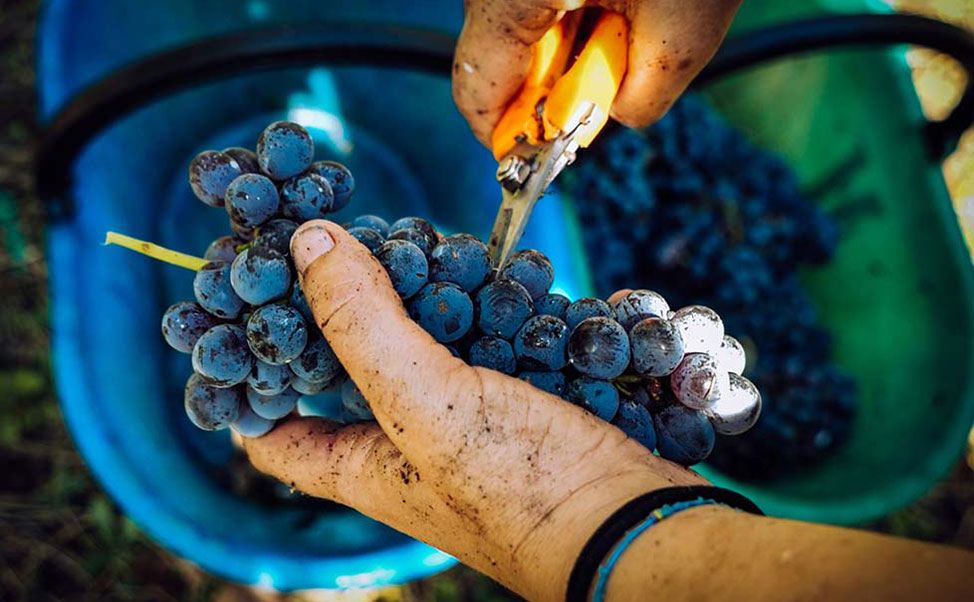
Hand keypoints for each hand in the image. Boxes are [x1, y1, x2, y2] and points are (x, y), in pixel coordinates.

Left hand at [243, 220, 704, 600]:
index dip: (243, 382)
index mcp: (361, 466)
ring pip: (422, 350)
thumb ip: (363, 324)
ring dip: (418, 299)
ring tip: (412, 244)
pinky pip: (488, 346)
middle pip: (347, 374)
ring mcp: (466, 425)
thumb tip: (307, 242)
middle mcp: (406, 447)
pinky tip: (496, 272)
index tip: (236, 313)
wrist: (637, 523)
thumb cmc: (523, 490)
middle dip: (338, 312)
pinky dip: (485, 307)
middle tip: (332, 248)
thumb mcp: (424, 406)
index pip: (270, 433)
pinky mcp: (519, 404)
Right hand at [452, 0, 742, 145]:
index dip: (506, 136)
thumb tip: (615, 117)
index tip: (540, 152)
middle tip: (615, 70)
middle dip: (554, 82)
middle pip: (497, 53)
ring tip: (635, 13)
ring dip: (572, 40)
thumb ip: (642, 96)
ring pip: (518, 18)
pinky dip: (575, 5)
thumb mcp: (688, 23)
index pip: (476, 91)